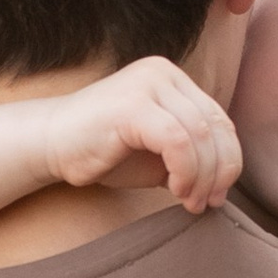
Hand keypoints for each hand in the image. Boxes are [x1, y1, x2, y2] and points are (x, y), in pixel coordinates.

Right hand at [36, 59, 242, 211]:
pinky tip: (174, 190)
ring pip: (199, 136)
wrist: (50, 145)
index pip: (218, 119)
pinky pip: (178, 142)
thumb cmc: (102, 151)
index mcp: (172, 79)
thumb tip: (224, 182)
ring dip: (202, 177)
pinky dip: (185, 171)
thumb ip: (191, 156)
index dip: (227, 160)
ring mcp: (147, 85)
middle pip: (215, 127)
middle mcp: (163, 73)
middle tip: (207, 203)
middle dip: (219, 172)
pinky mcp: (133, 106)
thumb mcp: (158, 153)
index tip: (217, 195)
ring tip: (188, 201)